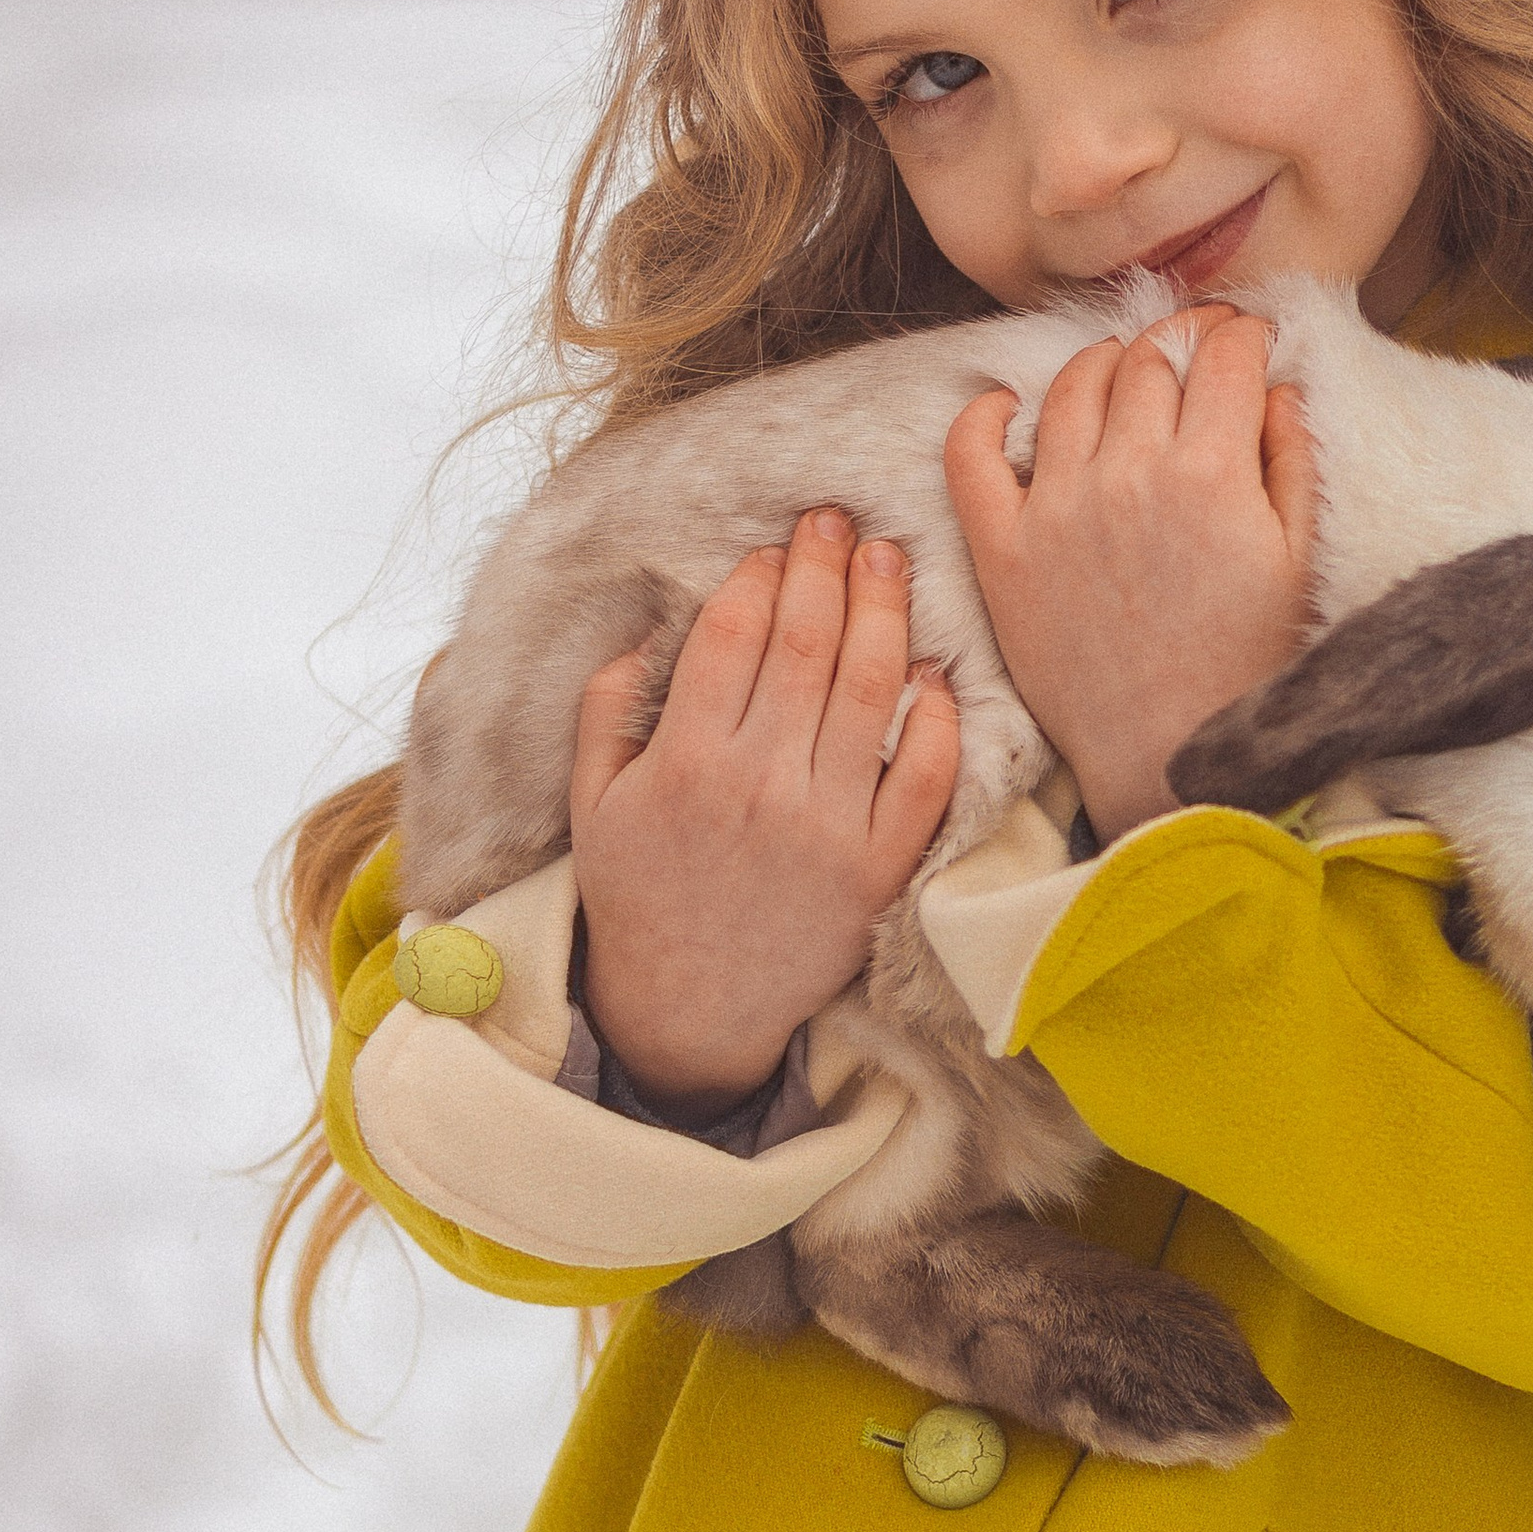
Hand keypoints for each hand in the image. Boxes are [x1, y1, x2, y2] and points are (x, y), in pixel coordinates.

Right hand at [568, 507, 959, 1118]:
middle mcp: (761, 787)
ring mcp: (829, 829)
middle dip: (826, 567)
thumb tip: (651, 624)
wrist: (691, 1009)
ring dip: (884, 613)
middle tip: (839, 521)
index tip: (774, 546)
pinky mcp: (880, 869)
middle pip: (807, 646)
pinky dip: (939, 719)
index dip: (759, 576)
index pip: (732, 634)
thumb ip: (607, 707)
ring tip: (888, 561)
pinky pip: (925, 777)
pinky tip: (935, 671)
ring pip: (870, 692)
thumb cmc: (640, 894)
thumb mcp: (594, 801)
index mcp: (685, 761)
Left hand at [944, 309, 1315, 845]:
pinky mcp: (1003, 551)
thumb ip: (1292, 460)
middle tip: (1196, 350)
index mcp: (1210, 473)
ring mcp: (1055, 509)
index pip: (1223, 357)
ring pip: (1070, 388)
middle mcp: (1126, 474)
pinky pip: (970, 455)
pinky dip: (983, 415)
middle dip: (1181, 338)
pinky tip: (1006, 406)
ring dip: (1103, 361)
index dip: (1243, 334)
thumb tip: (1275, 385)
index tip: (1250, 339)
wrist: (1171, 760)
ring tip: (1125, 372)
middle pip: (1148, 359)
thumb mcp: (1301, 561)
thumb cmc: (1248, 670)